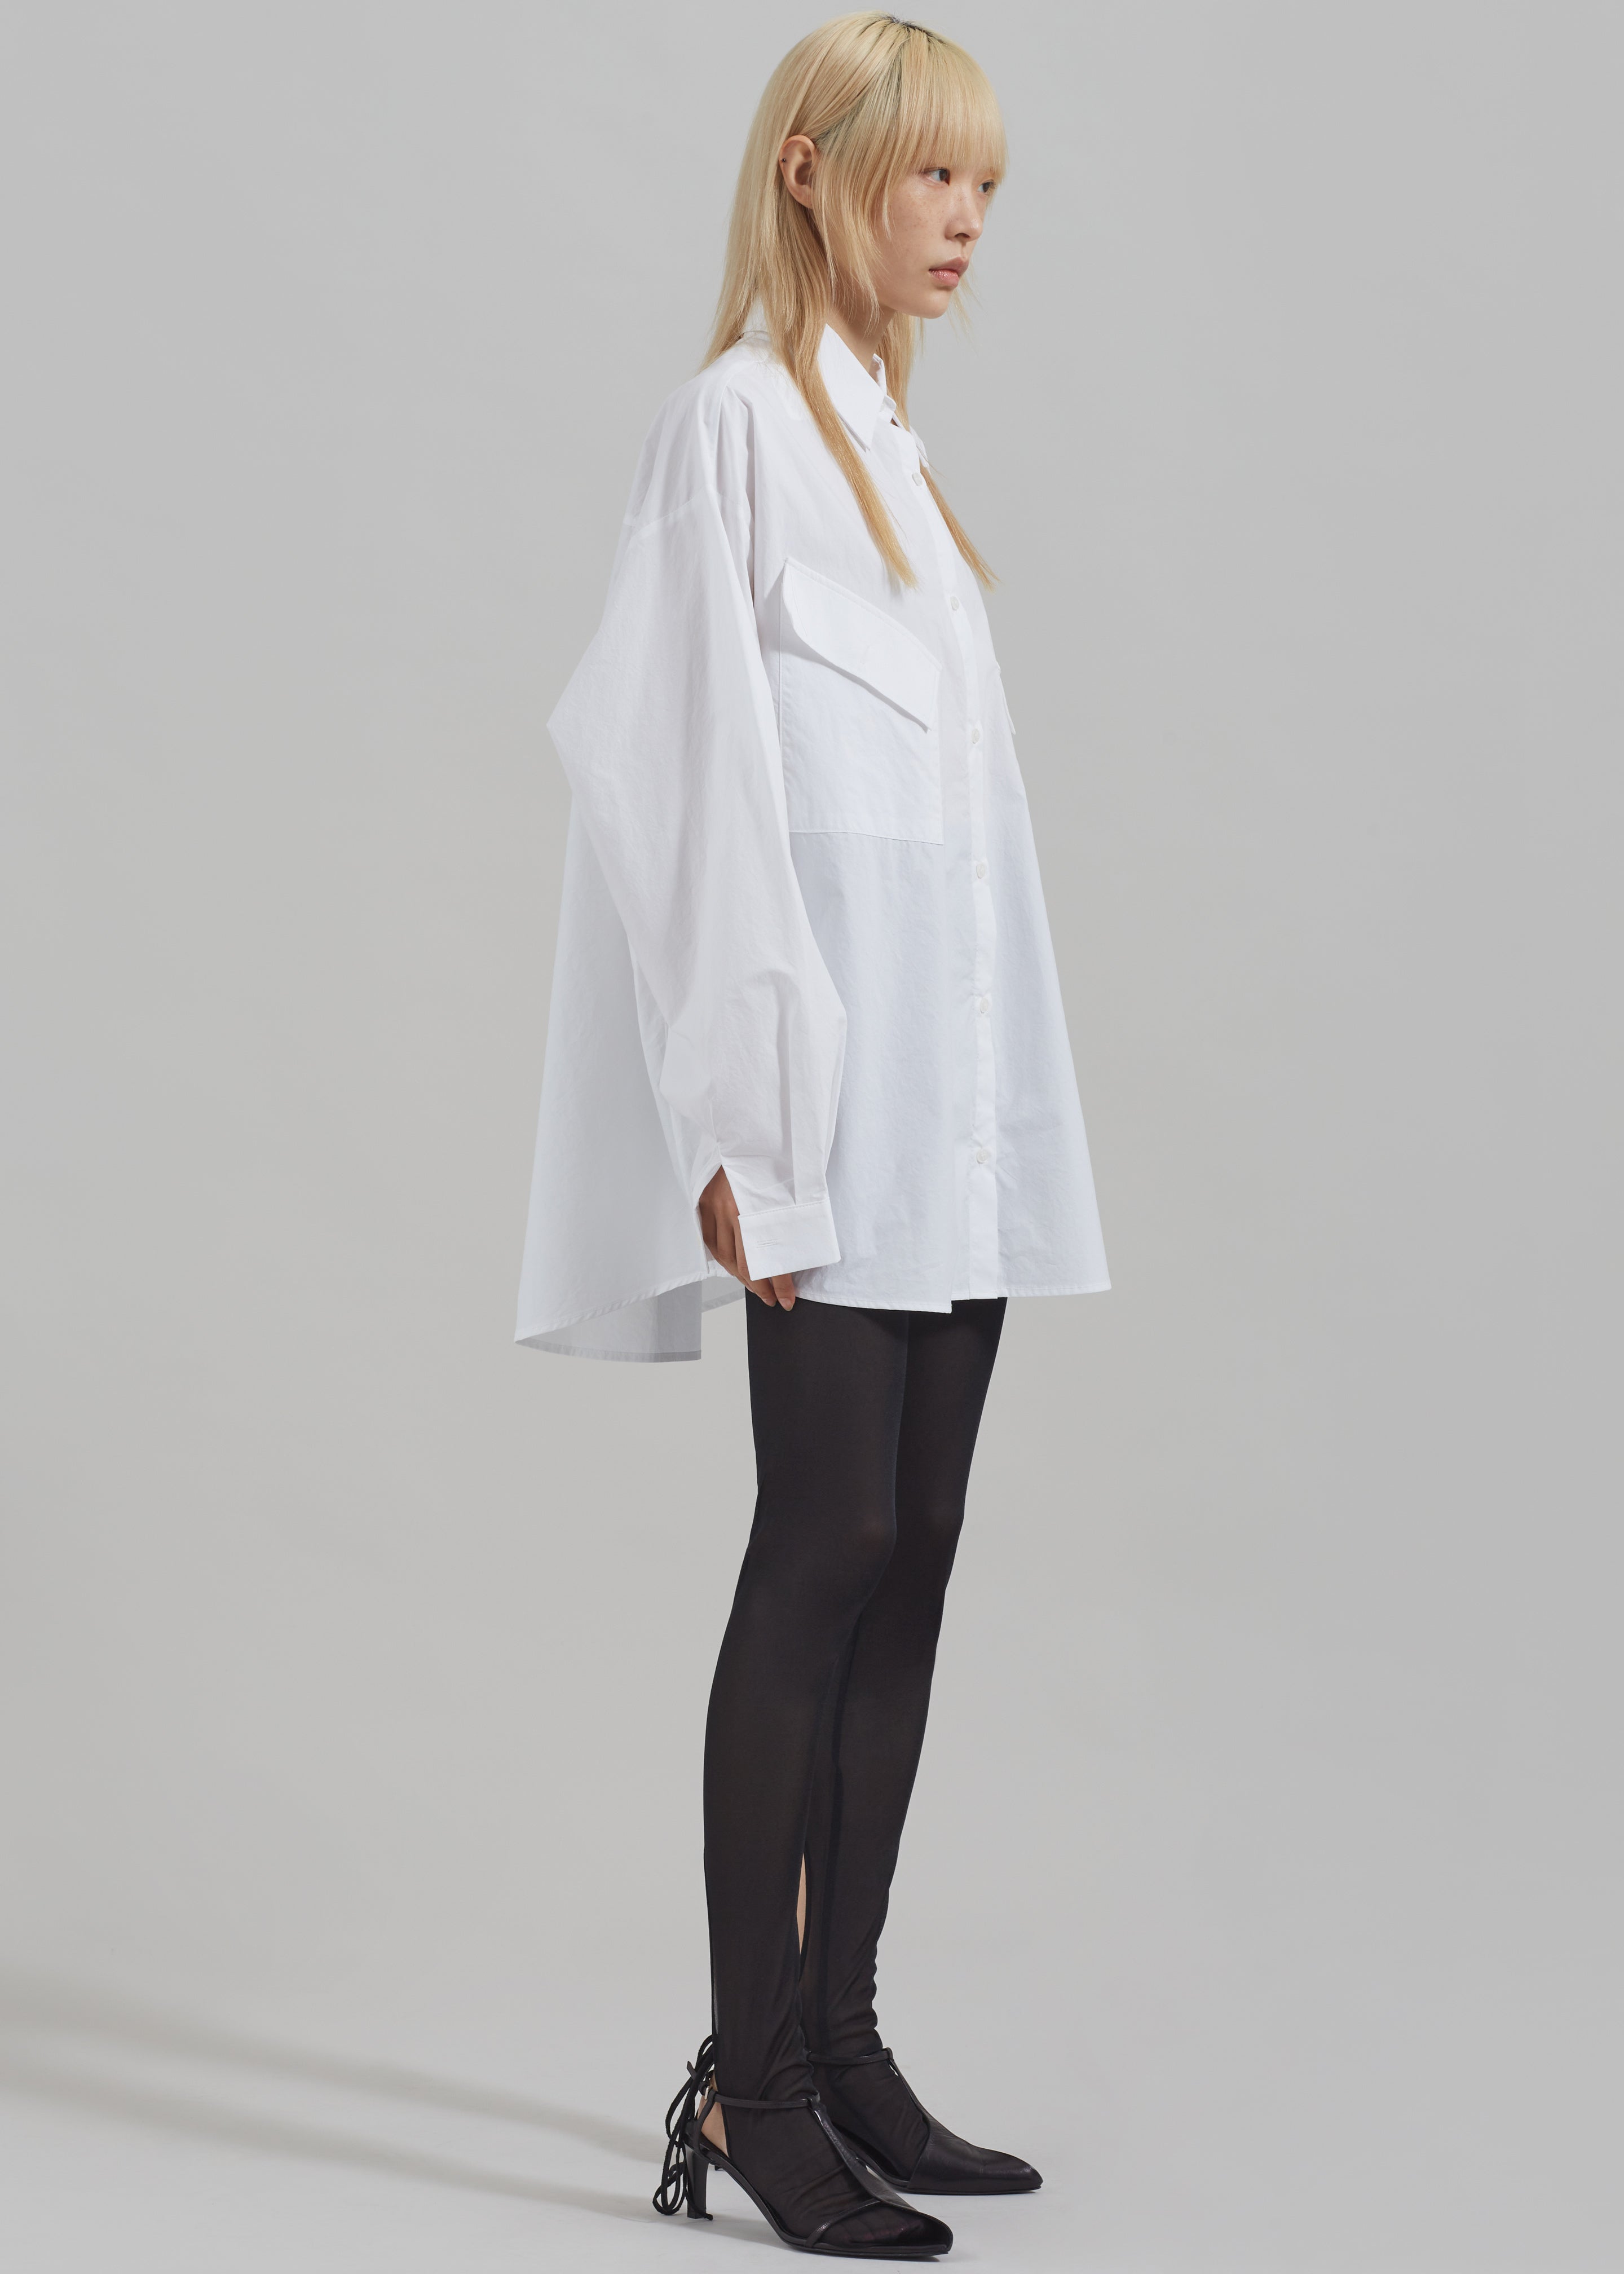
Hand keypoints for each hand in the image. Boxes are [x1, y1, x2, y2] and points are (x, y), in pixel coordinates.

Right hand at [698, 1167, 796, 1308]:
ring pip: (724, 1256)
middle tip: (773, 1299)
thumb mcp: (790, 1188)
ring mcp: (715, 1205)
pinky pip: (710, 1240)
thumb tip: (794, 1251)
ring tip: (755, 1287)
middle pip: (745, 1263)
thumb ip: (788, 1219)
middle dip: (761, 1286)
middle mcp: (733, 1210)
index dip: (779, 1284)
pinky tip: (731, 1266)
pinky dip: (721, 1258)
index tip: (787, 1299)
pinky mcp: (704, 1200)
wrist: (750, 1128)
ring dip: (740, 1277)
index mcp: (758, 1208)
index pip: (767, 1259)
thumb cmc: (776, 1155)